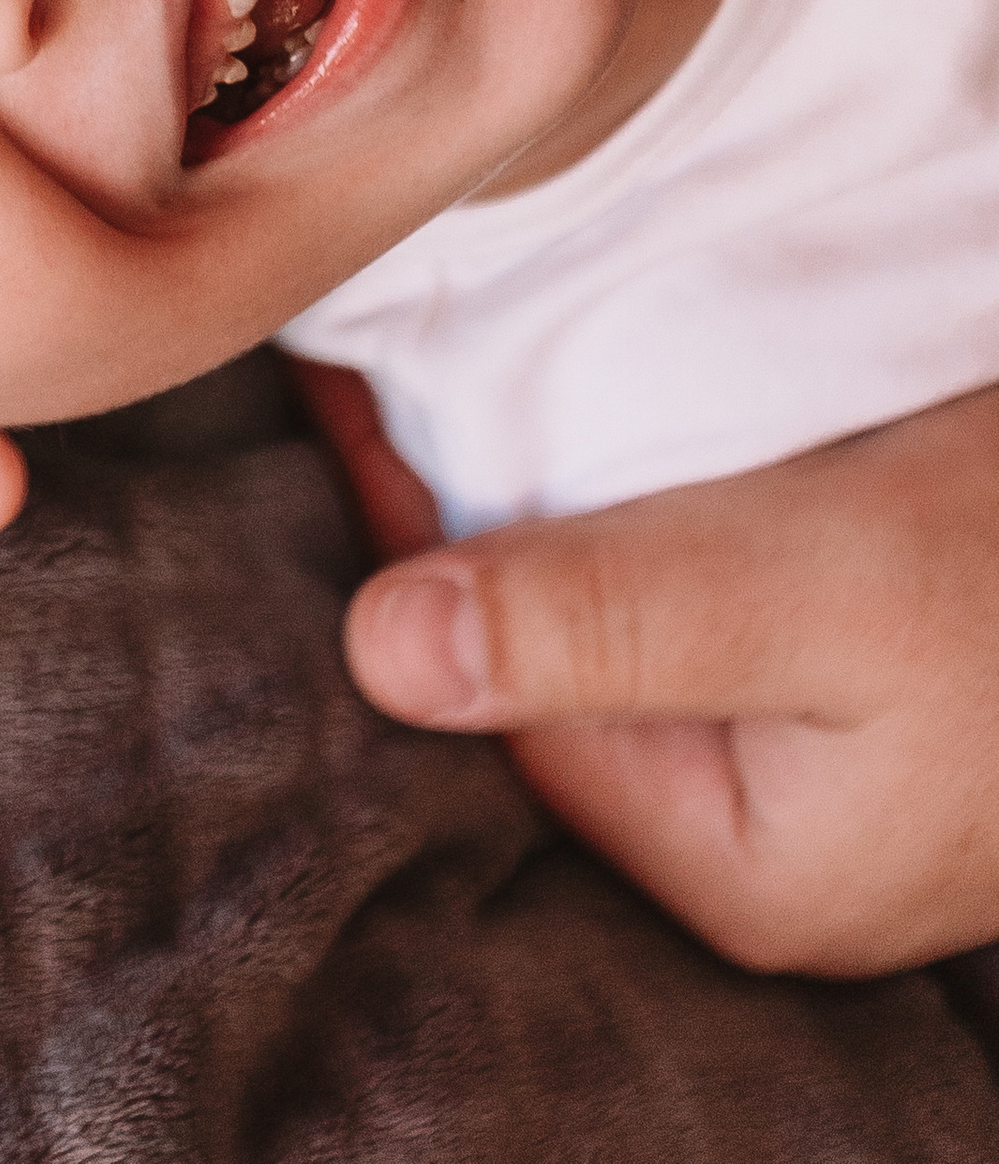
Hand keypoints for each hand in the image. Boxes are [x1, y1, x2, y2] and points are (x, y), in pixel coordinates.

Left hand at [334, 383, 998, 974]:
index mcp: (740, 869)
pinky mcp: (873, 677)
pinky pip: (706, 587)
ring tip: (463, 351)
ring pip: (621, 615)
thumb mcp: (816, 586)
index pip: (493, 693)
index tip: (338, 368)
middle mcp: (773, 843)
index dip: (399, 519)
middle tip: (379, 343)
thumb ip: (605, 621)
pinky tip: (599, 399)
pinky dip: (644, 493)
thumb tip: (378, 652)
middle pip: (548, 663)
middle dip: (460, 509)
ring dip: (548, 491)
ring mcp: (830, 764)